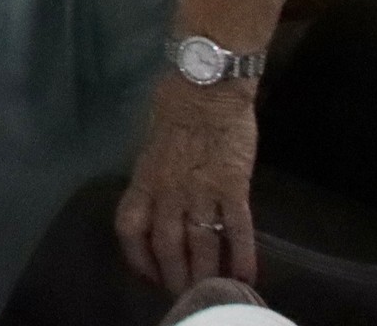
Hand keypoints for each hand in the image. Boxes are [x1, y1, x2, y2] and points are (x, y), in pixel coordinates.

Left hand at [117, 78, 258, 291]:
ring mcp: (201, 191)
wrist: (206, 84)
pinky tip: (246, 276)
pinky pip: (237, 229)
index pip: (130, 227)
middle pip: (167, 245)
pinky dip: (242, 256)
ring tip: (211, 292)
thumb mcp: (151, 142)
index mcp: (144, 178)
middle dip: (174, 275)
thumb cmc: (174, 104)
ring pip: (201, 244)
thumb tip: (158, 198)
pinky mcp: (234, 187)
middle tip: (184, 293)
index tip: (147, 273)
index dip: (136, 256)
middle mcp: (168, 191)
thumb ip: (153, 174)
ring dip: (205, 273)